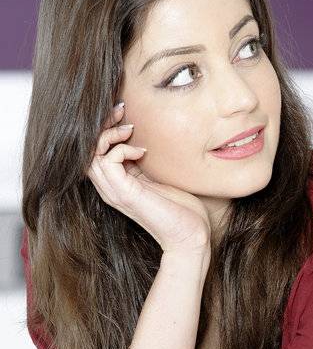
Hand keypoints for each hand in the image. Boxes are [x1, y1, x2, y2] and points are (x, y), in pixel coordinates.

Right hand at [88, 103, 212, 256]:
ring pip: (90, 154)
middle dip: (101, 124)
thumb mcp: (160, 179)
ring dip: (108, 134)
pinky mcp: (124, 194)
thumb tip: (145, 139)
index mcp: (117, 184)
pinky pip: (107, 161)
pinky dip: (121, 149)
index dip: (105, 128)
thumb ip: (146, 163)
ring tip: (129, 129)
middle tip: (121, 111)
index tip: (123, 113)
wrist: (190, 237)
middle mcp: (110, 188)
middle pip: (87, 149)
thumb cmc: (182, 211)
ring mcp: (114, 192)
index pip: (96, 150)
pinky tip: (141, 152)